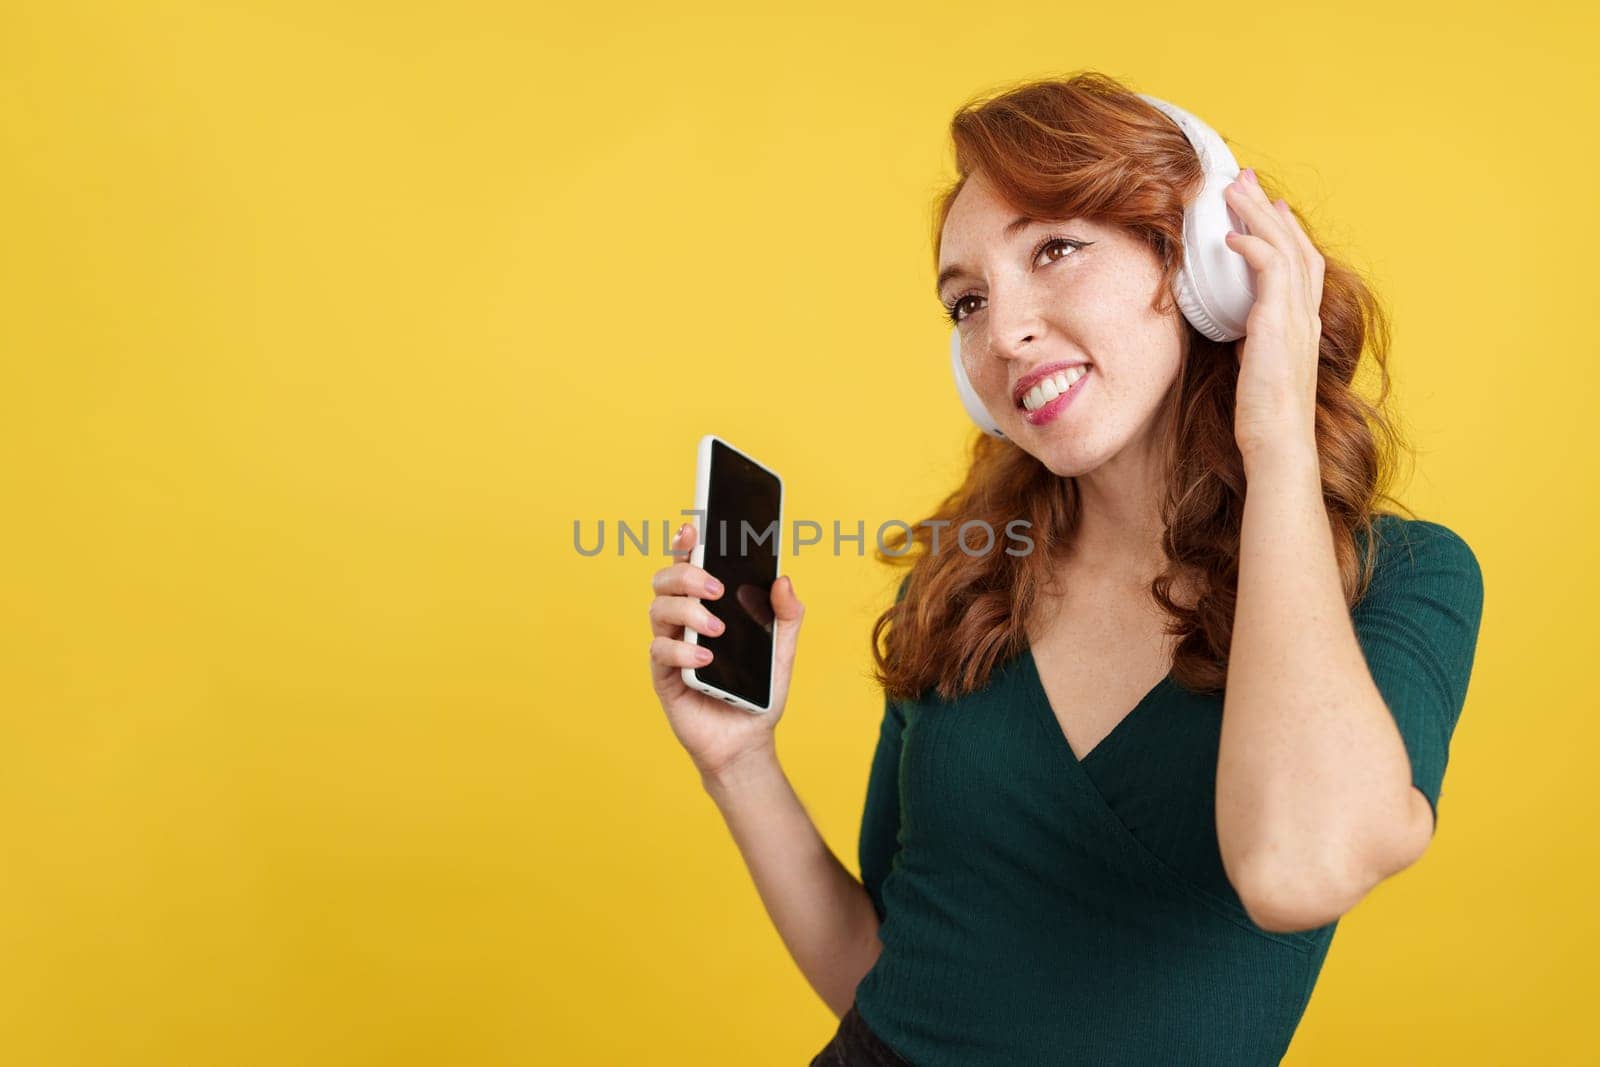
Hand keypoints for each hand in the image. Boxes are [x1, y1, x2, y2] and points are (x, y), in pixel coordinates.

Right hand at [646, 521, 805, 779]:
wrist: (747, 740)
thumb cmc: (759, 691)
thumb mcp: (783, 649)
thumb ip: (787, 614)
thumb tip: (783, 579)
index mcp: (708, 606)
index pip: (689, 565)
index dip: (685, 543)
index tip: (693, 529)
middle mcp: (684, 620)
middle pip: (666, 580)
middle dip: (687, 575)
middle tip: (716, 589)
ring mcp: (671, 645)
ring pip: (658, 609)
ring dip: (688, 612)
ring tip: (717, 630)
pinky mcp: (664, 675)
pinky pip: (659, 650)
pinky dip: (681, 650)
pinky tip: (705, 658)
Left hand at [1223, 168, 1325, 463]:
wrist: (1279, 444)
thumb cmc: (1266, 418)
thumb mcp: (1259, 370)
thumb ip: (1256, 344)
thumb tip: (1240, 335)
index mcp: (1304, 325)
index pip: (1302, 264)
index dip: (1287, 231)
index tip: (1269, 207)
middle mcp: (1306, 315)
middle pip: (1295, 244)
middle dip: (1268, 209)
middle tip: (1246, 180)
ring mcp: (1296, 318)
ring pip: (1283, 248)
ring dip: (1256, 215)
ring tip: (1232, 191)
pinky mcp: (1277, 324)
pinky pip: (1269, 270)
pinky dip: (1250, 247)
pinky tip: (1228, 237)